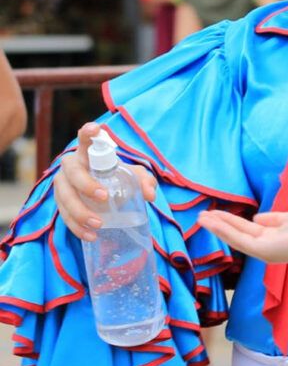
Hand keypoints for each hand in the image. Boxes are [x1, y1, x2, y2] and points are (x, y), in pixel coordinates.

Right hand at [54, 122, 156, 241]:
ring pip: (65, 197)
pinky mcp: (60, 203)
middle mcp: (71, 166)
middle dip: (86, 185)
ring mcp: (62, 185)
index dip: (88, 133)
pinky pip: (64, 216)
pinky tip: (90, 235)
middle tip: (104, 197)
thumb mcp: (131, 177)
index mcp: (87, 154)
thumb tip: (150, 194)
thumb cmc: (114, 179)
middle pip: (73, 172)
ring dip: (80, 212)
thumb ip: (143, 181)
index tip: (95, 129)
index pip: (85, 139)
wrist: (101, 195)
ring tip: (99, 224)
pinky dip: (76, 227)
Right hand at [198, 207, 287, 263]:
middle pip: (237, 234)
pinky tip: (213, 223)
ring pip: (234, 237)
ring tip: (201, 219)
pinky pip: (239, 239)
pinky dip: (224, 231)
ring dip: (217, 227)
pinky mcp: (260, 251)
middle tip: (202, 216)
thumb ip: (272, 219)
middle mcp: (264, 246)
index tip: (217, 213)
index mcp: (272, 238)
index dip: (231, 221)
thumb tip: (256, 217)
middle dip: (220, 224)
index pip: (247, 229)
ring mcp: (262, 250)